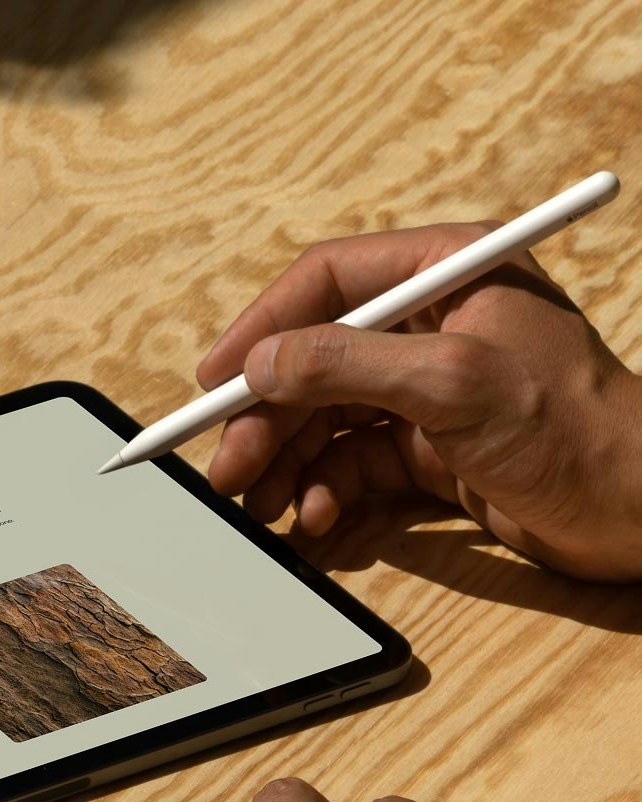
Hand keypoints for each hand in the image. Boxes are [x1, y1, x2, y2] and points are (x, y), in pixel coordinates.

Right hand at [197, 225, 641, 580]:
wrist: (636, 510)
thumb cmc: (568, 428)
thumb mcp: (449, 383)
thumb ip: (347, 367)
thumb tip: (260, 366)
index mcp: (446, 273)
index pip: (328, 281)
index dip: (263, 329)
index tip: (214, 381)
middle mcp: (430, 324)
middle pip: (314, 360)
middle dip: (266, 418)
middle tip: (225, 469)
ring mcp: (426, 389)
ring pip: (324, 418)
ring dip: (285, 462)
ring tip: (261, 506)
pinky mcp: (427, 448)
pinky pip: (349, 462)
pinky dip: (323, 490)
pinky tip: (315, 518)